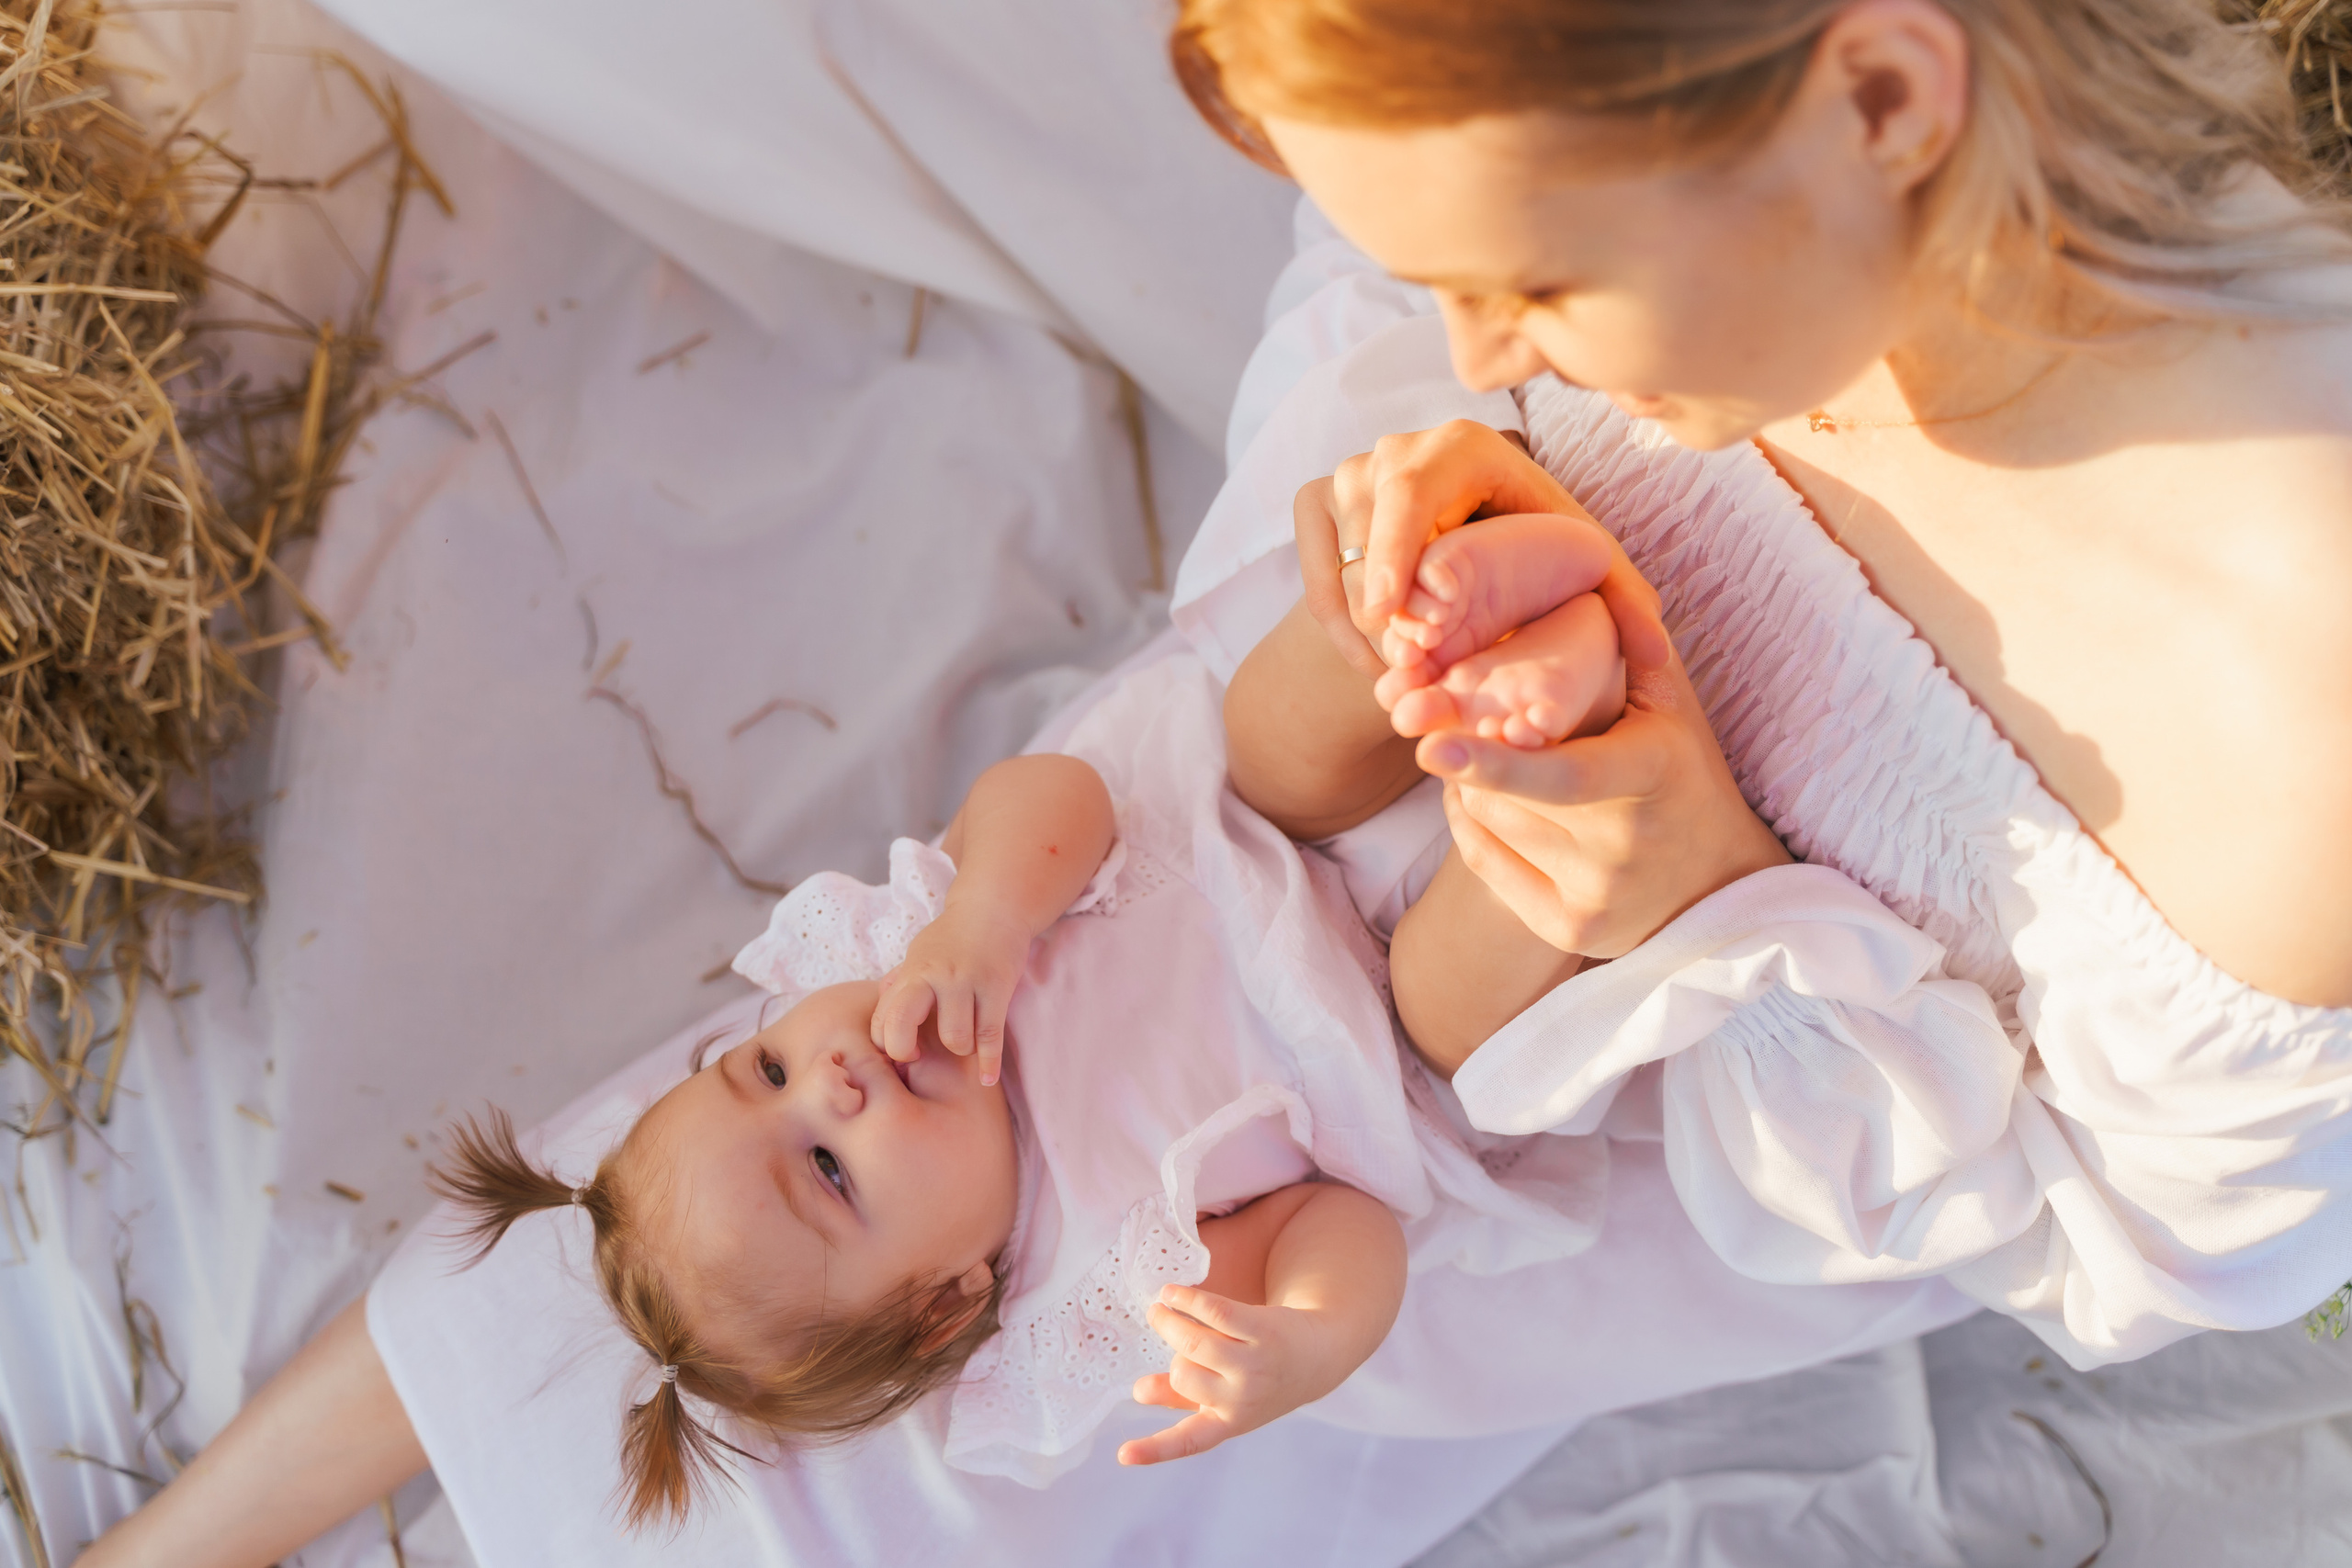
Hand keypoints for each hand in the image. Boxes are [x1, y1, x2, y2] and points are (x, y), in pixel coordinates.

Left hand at [870, 896, 1031, 1085]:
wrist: (993, 908)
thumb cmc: (951, 938)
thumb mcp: (917, 956)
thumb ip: (898, 986)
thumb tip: (879, 1017)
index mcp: (910, 973)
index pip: (882, 1019)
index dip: (886, 1043)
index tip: (903, 1049)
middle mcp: (933, 977)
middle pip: (902, 1025)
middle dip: (905, 1051)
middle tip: (919, 1055)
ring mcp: (966, 982)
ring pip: (956, 1040)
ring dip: (960, 1049)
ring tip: (964, 1040)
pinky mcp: (997, 989)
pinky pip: (991, 1036)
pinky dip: (989, 1063)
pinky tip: (986, 1079)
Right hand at [1115, 1284, 1353, 1465]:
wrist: (1317, 1356)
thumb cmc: (1259, 1379)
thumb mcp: (1224, 1400)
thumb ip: (1181, 1397)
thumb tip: (1139, 1392)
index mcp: (1230, 1422)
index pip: (1189, 1441)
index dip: (1154, 1449)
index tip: (1123, 1455)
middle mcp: (1243, 1398)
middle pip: (1183, 1376)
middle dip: (1174, 1357)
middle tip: (1171, 1337)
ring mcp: (1256, 1364)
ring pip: (1194, 1343)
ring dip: (1169, 1322)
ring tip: (1160, 1310)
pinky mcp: (1263, 1330)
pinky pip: (1214, 1311)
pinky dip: (1186, 1300)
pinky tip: (1172, 1293)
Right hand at [1311, 420, 1670, 673]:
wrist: (1473, 529)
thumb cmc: (1533, 543)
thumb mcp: (1582, 564)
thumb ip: (1625, 600)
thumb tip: (1659, 652)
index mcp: (1461, 446)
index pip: (1410, 491)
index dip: (1394, 550)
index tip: (1393, 611)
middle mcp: (1395, 450)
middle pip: (1368, 535)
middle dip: (1386, 612)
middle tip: (1410, 669)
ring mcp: (1346, 476)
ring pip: (1340, 569)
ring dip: (1373, 634)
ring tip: (1413, 674)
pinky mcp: (1315, 507)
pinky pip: (1318, 586)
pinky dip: (1345, 633)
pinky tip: (1385, 664)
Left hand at [1423, 648, 1791, 957]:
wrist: (1723, 880)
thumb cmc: (1683, 767)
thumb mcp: (1669, 701)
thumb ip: (1620, 646)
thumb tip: (1570, 585)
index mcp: (1650, 777)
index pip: (1561, 775)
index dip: (1494, 763)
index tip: (1433, 747)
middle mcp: (1623, 847)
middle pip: (1504, 792)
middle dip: (1479, 752)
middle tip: (1472, 722)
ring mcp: (1597, 897)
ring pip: (1489, 822)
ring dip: (1477, 786)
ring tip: (1502, 763)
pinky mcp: (1571, 933)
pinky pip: (1487, 866)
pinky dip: (1476, 827)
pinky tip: (1489, 800)